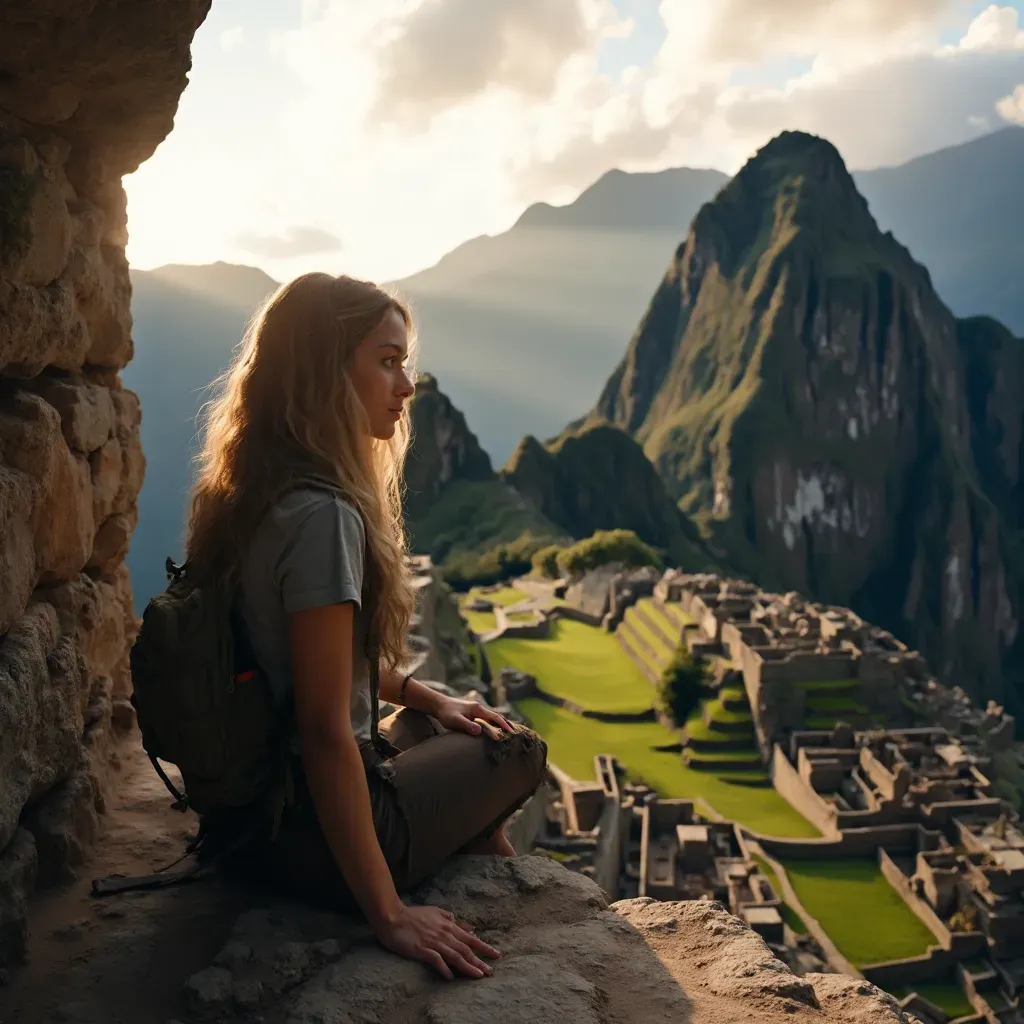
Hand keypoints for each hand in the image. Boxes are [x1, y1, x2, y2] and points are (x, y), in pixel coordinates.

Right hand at [374, 903, 500, 979]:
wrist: (393, 917)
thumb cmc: (413, 914)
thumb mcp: (435, 912)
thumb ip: (450, 918)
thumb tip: (466, 925)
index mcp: (448, 924)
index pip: (470, 938)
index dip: (484, 946)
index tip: (496, 954)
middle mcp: (444, 934)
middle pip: (465, 949)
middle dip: (480, 960)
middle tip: (491, 971)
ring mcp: (433, 942)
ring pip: (455, 956)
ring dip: (468, 966)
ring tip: (479, 975)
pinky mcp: (421, 950)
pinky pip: (436, 960)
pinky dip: (444, 969)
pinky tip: (451, 977)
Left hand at [434, 695, 512, 736]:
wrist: (439, 705)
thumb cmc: (446, 713)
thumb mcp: (455, 720)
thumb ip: (467, 725)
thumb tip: (479, 731)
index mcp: (478, 709)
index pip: (495, 717)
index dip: (503, 724)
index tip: (511, 732)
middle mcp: (479, 709)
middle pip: (496, 717)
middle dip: (505, 724)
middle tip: (514, 734)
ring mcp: (476, 711)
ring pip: (491, 718)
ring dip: (499, 725)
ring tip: (507, 734)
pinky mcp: (472, 715)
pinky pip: (486, 720)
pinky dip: (492, 725)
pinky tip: (493, 731)